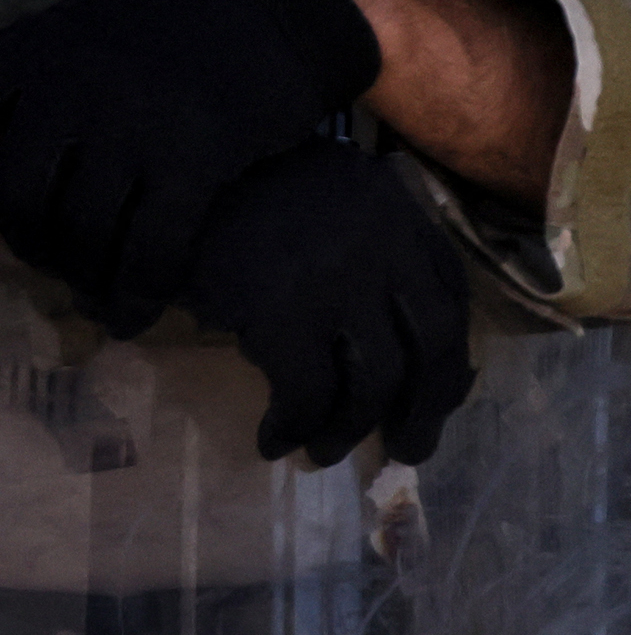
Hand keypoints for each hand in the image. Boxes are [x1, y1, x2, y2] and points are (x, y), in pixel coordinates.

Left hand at [0, 0, 386, 327]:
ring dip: (85, 275)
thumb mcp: (77, 31)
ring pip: (82, 232)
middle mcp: (68, 94)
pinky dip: (139, 291)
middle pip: (20, 200)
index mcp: (31, 60)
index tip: (13, 222)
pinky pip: (152, 245)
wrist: (277, 8)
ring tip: (96, 289)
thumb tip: (2, 133)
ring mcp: (131, 129)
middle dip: (33, 243)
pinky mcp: (193, 161)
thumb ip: (31, 81)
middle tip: (54, 256)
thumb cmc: (177, 25)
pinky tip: (136, 313)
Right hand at [180, 138, 475, 468]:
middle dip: (428, 408)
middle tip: (410, 449)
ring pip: (374, 379)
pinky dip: (295, 426)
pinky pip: (307, 391)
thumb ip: (379, 252)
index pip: (453, 301)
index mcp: (404, 219)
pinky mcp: (282, 312)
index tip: (438, 399)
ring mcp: (338, 282)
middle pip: (434, 345)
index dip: (449, 359)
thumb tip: (407, 348)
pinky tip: (275, 440)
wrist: (174, 182)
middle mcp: (386, 249)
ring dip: (352, 429)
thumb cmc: (249, 196)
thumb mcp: (334, 204)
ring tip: (324, 452)